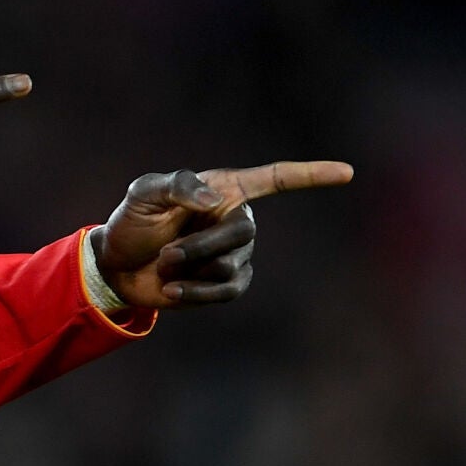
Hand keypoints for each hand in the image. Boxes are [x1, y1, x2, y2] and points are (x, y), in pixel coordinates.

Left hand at [91, 161, 352, 308]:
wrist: (118, 265)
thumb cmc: (133, 221)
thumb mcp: (143, 194)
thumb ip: (175, 186)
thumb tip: (215, 201)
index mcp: (224, 189)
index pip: (276, 179)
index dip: (310, 175)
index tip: (348, 172)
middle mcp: (236, 219)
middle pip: (242, 233)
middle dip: (200, 247)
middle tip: (166, 253)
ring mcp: (236, 254)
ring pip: (231, 266)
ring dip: (190, 269)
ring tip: (165, 266)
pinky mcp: (229, 284)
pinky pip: (227, 292)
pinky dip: (195, 292)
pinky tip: (172, 289)